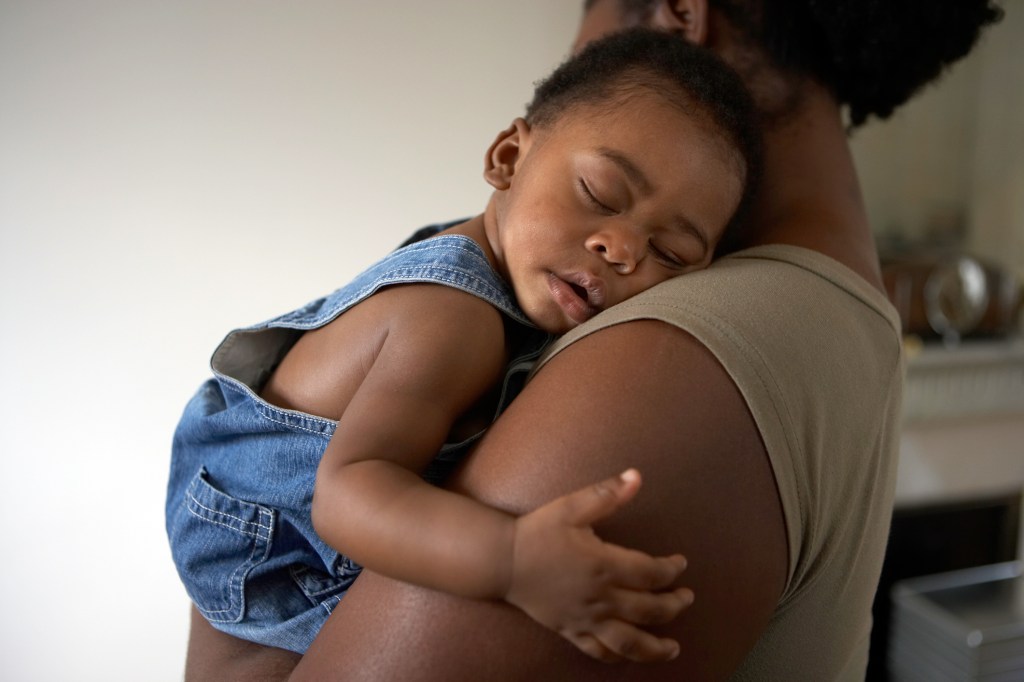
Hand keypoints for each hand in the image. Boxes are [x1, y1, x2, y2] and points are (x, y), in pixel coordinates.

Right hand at [504, 469, 692, 662]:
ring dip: (656, 647)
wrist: (502, 561)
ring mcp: (586, 618)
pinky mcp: (571, 630)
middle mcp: (600, 597)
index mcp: (604, 565)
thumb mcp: (572, 506)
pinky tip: (630, 654)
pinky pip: (599, 651)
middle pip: (649, 610)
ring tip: (673, 647)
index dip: (672, 570)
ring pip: (629, 642)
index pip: (651, 573)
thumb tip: (637, 476)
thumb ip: (607, 494)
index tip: (680, 563)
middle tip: (687, 598)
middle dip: (674, 605)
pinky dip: (619, 656)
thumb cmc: (538, 531)